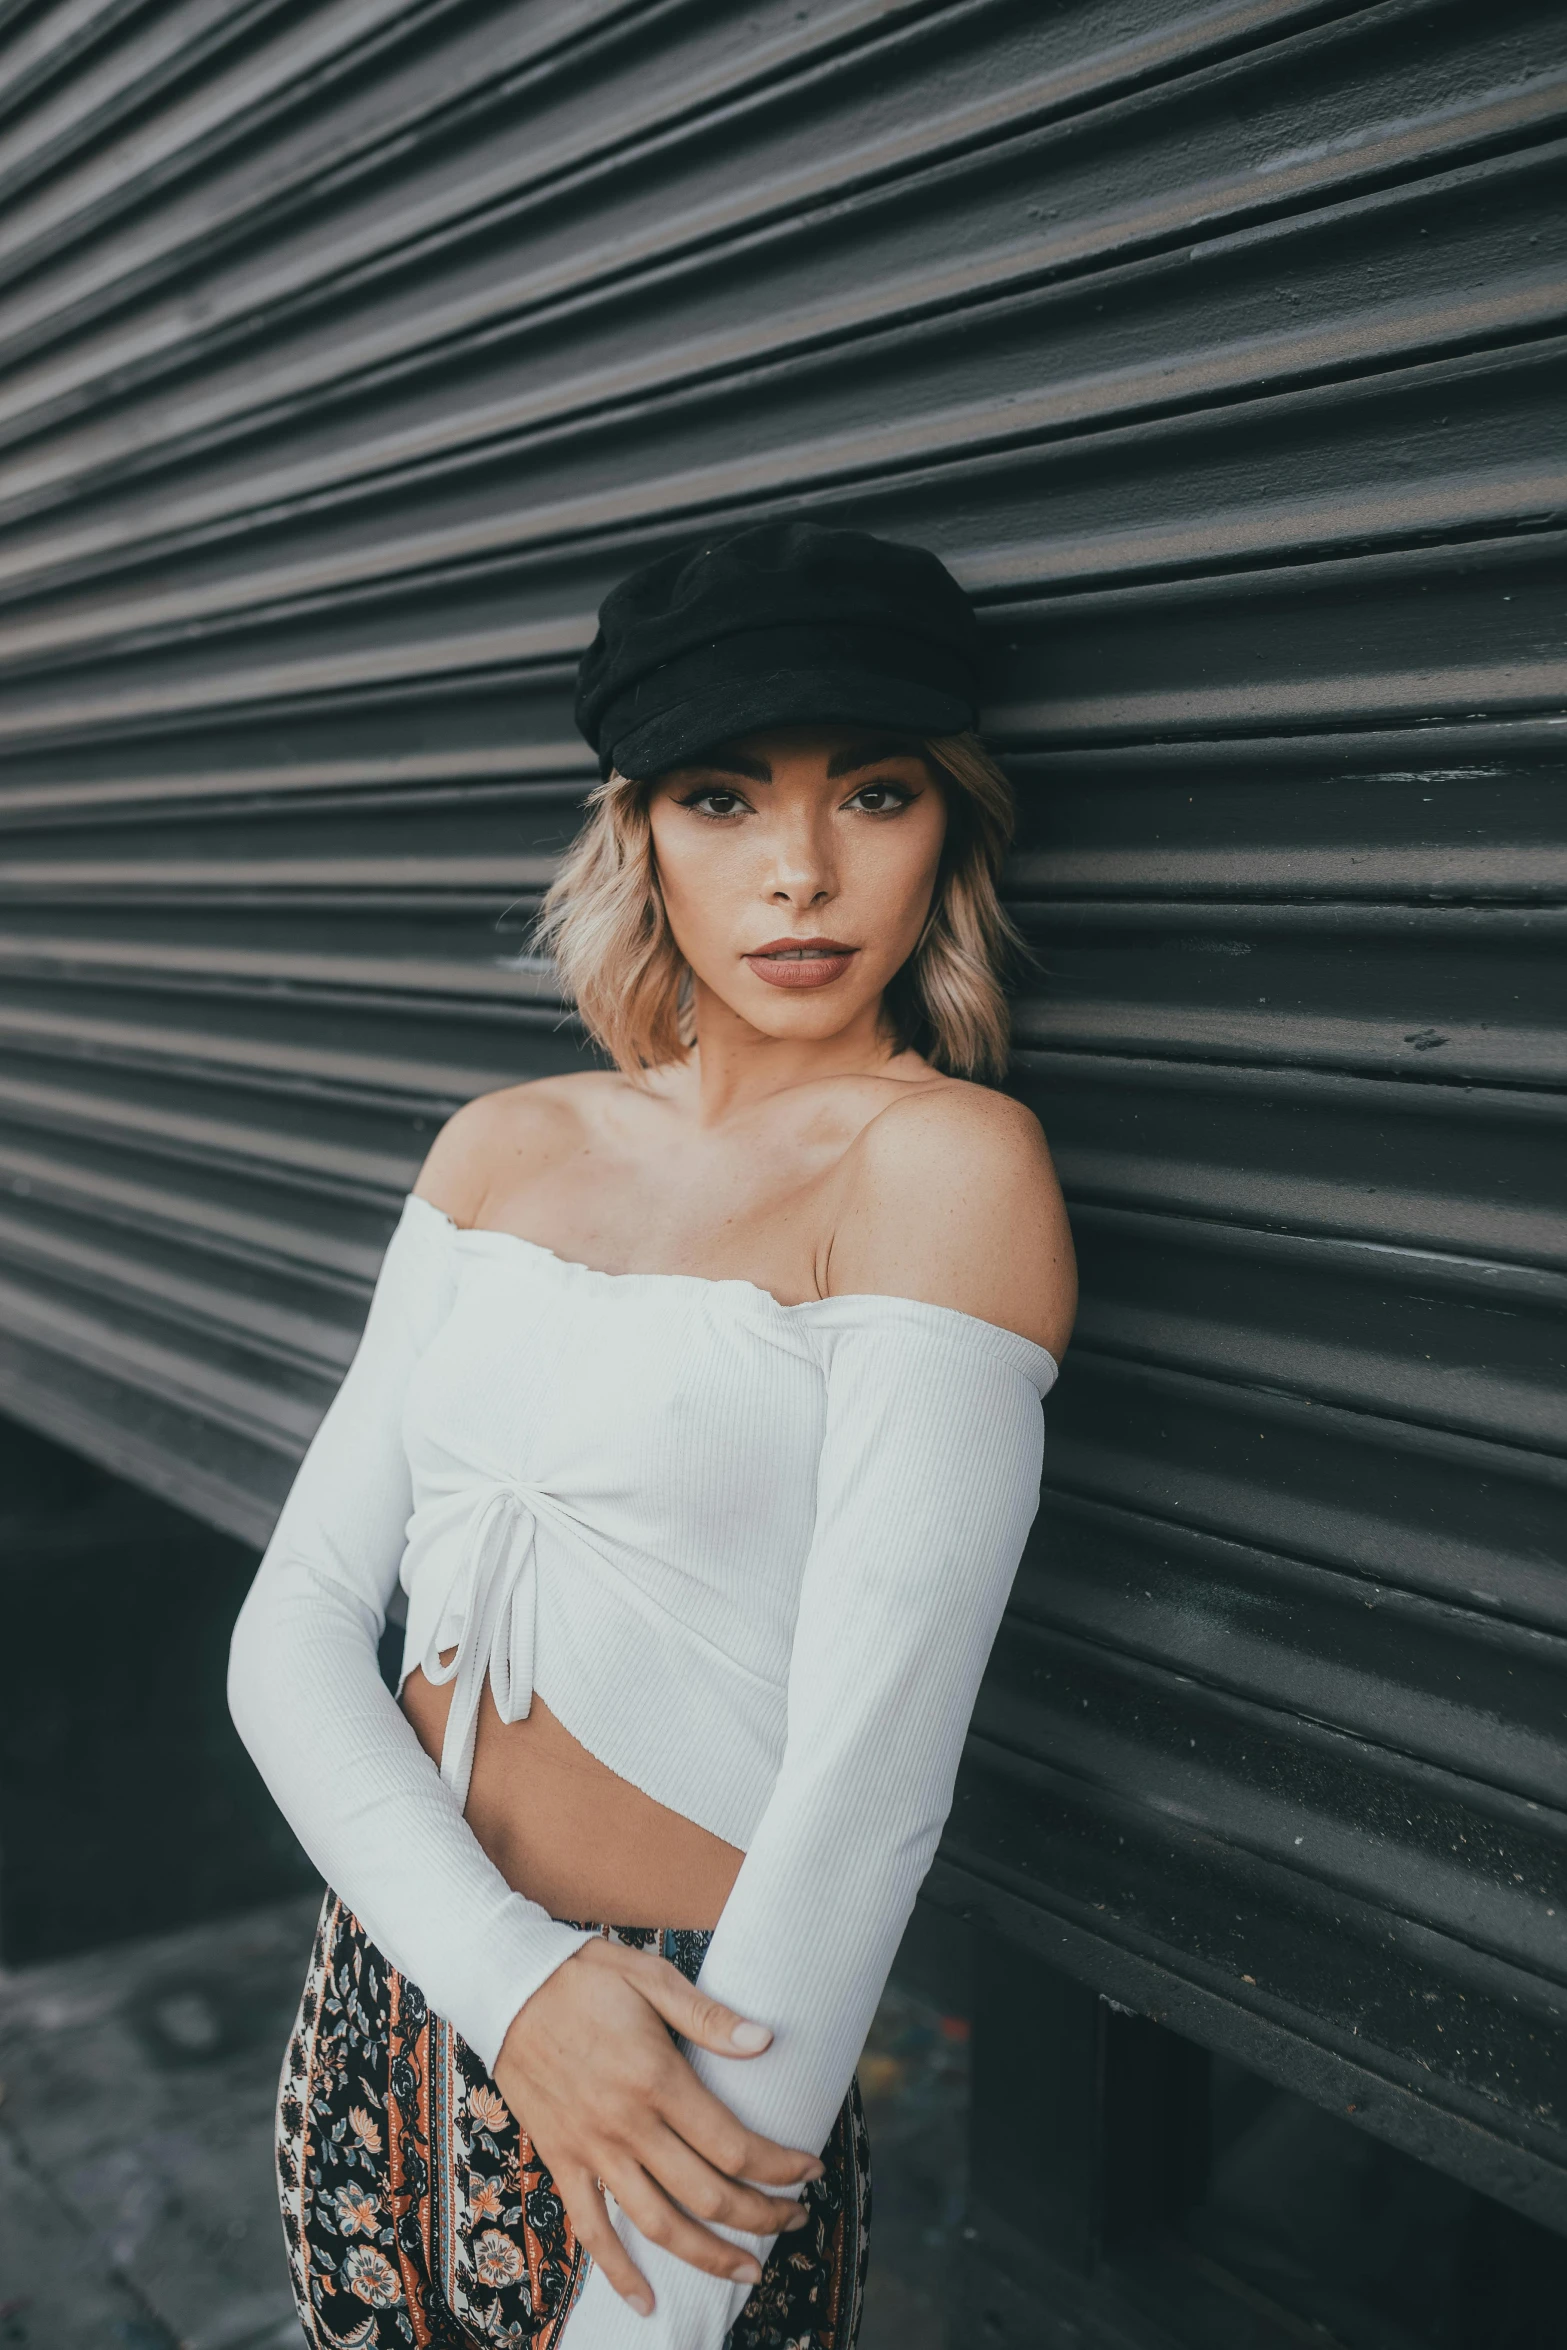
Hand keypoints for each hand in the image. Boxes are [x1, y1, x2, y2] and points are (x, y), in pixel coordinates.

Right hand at [493, 1937, 823, 2317]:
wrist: (505, 1986)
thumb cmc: (585, 1976)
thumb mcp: (652, 1977)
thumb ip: (708, 2016)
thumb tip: (766, 2040)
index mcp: (657, 2078)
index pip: (734, 2144)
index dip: (780, 2166)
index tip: (810, 2171)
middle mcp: (627, 2125)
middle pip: (707, 2195)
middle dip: (761, 2217)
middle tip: (794, 2220)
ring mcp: (592, 2150)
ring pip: (659, 2225)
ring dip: (709, 2257)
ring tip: (749, 2272)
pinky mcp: (562, 2161)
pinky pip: (592, 2230)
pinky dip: (619, 2272)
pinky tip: (647, 2301)